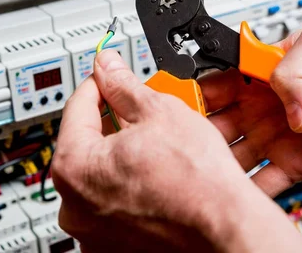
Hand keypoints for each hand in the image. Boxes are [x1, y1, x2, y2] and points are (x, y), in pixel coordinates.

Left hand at [52, 50, 301, 251]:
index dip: (100, 84)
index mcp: (74, 167)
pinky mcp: (114, 246)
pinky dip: (131, 186)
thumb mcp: (160, 112)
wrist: (227, 228)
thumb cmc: (197, 180)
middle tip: (141, 112)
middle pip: (88, 145)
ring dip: (123, 156)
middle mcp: (75, 205)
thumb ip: (124, 85)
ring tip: (156, 145)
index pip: (77, 107)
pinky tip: (157, 176)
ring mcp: (94, 231)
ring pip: (103, 176)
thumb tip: (108, 66)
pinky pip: (116, 203)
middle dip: (113, 123)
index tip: (111, 78)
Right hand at [200, 18, 301, 196]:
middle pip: (216, 120)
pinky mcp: (295, 164)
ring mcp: (278, 136)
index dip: (196, 90)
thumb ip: (294, 64)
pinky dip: (246, 190)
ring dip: (215, 162)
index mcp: (266, 70)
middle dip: (197, 129)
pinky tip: (231, 193)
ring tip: (200, 169)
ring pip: (232, 154)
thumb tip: (287, 109)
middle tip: (183, 139)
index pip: (217, 80)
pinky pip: (263, 182)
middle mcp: (266, 104)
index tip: (179, 100)